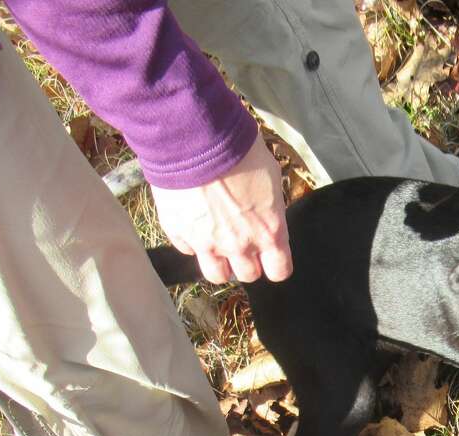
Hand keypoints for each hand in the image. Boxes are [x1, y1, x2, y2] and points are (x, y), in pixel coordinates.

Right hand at [151, 137, 292, 283]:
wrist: (198, 137)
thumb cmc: (240, 150)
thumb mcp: (271, 176)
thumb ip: (270, 206)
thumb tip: (266, 213)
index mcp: (268, 232)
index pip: (279, 270)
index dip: (275, 264)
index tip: (271, 256)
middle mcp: (239, 245)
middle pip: (248, 275)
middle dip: (247, 262)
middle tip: (242, 243)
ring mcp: (206, 243)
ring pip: (216, 275)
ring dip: (220, 263)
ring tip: (217, 243)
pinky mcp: (179, 233)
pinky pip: (187, 249)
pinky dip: (192, 241)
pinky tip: (194, 223)